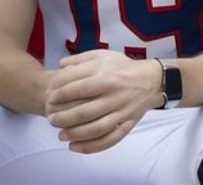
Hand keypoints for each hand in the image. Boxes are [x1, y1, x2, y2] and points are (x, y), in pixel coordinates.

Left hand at [44, 51, 162, 153]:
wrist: (153, 79)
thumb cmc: (123, 67)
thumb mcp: (104, 55)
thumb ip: (81, 59)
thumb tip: (60, 64)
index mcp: (107, 76)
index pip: (78, 88)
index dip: (59, 94)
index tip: (50, 98)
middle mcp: (115, 95)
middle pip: (85, 112)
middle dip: (63, 118)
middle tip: (51, 120)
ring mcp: (123, 111)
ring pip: (97, 129)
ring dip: (75, 134)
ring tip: (60, 135)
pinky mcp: (128, 123)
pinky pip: (110, 139)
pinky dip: (92, 146)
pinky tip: (75, 147)